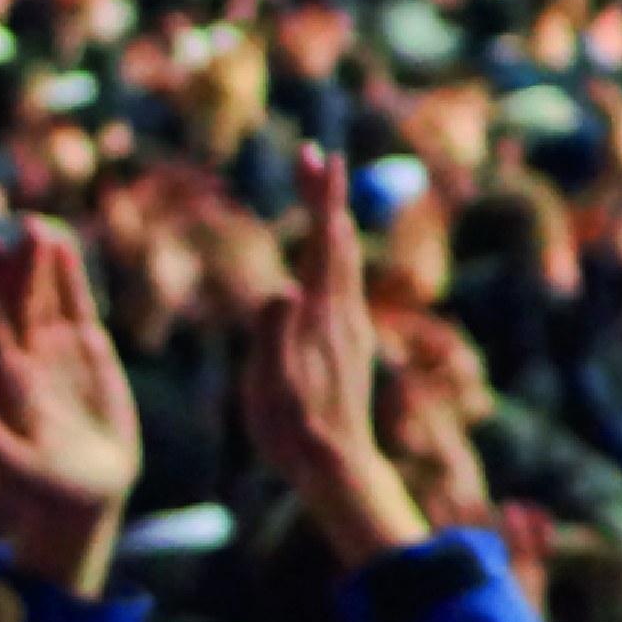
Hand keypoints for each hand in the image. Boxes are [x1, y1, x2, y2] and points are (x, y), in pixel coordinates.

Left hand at [0, 221, 138, 593]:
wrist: (80, 500)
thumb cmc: (45, 493)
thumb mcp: (17, 473)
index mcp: (6, 381)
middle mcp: (27, 360)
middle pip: (20, 303)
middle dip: (21, 266)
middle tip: (28, 224)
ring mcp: (57, 355)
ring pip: (47, 299)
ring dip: (46, 265)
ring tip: (44, 227)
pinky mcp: (89, 356)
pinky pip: (78, 309)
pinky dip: (72, 281)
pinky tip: (67, 252)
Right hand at [239, 149, 424, 568]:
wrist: (337, 465)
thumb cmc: (294, 429)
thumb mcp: (271, 384)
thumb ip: (274, 335)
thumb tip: (283, 288)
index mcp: (323, 314)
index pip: (325, 240)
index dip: (321, 197)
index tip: (319, 156)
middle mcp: (345, 313)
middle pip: (339, 241)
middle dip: (327, 197)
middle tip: (316, 157)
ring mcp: (350, 328)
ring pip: (345, 262)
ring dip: (332, 223)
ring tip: (323, 198)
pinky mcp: (348, 344)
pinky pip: (342, 284)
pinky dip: (332, 256)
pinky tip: (325, 263)